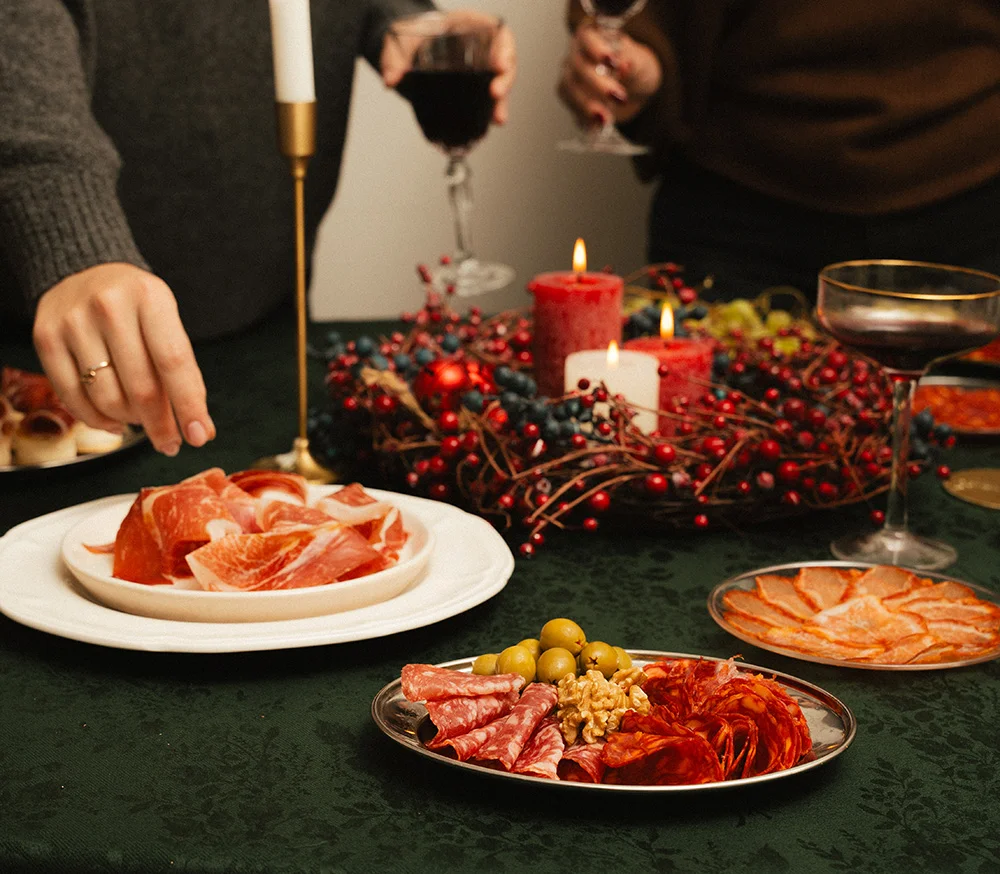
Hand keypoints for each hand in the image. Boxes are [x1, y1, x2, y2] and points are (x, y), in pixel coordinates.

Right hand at [32, 263, 215, 455]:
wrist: (85, 272)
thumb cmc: (136, 306)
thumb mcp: (166, 321)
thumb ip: (181, 369)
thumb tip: (199, 427)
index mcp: (150, 298)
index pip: (174, 362)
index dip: (188, 405)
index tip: (201, 436)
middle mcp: (109, 306)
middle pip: (140, 387)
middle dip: (160, 425)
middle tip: (171, 443)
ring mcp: (73, 322)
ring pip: (107, 398)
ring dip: (130, 421)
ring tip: (140, 419)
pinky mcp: (46, 338)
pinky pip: (72, 397)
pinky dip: (98, 420)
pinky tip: (115, 423)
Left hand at [380, 10, 516, 124]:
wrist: (409, 48)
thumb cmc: (413, 35)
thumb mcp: (402, 41)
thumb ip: (394, 59)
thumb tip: (391, 79)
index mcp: (469, 25)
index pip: (496, 33)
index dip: (503, 48)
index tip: (501, 64)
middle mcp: (480, 45)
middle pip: (504, 59)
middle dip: (505, 78)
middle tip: (496, 93)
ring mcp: (480, 66)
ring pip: (499, 81)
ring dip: (501, 101)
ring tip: (498, 118)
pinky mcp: (475, 84)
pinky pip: (487, 97)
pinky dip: (490, 110)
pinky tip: (492, 123)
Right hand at [557, 20, 660, 128]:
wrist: (634, 89)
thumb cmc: (635, 67)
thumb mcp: (641, 62)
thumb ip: (632, 62)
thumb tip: (624, 65)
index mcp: (592, 36)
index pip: (587, 38)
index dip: (597, 49)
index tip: (613, 62)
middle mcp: (576, 54)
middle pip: (578, 67)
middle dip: (597, 84)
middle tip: (619, 98)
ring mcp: (570, 77)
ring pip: (569, 89)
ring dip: (586, 105)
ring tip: (606, 119)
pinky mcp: (570, 99)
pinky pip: (571, 107)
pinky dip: (583, 117)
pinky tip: (597, 125)